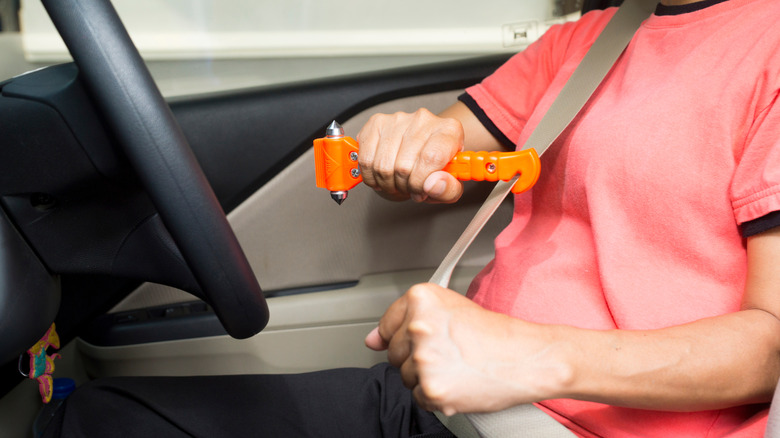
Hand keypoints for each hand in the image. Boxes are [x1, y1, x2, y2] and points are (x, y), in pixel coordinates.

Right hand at [356, 109, 463, 202]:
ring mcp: (398, 119)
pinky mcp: (377, 122)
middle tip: (409, 188)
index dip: (421, 182)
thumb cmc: (437, 168)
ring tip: (398, 182)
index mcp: (449, 131)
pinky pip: (365, 159)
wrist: (423, 151)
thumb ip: (449, 189)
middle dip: (404, 186)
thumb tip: (433, 185)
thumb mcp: (450, 186)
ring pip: (382, 165)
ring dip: (387, 183)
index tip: (420, 192)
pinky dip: (371, 176)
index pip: (431, 158)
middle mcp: (423, 120)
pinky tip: (383, 175)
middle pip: (403, 166)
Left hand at [365, 284, 570, 414]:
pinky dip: (437, 396)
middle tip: (450, 352)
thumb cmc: (496, 335)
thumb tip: (371, 340)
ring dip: (427, 377)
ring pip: (406, 378)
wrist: (526, 358)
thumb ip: (404, 321)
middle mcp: (418, 326)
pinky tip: (459, 382)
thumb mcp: (449, 310)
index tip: (421, 339)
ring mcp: (424, 359)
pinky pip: (419, 398)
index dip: (405, 335)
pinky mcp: (432, 389)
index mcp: (421, 299)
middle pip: (394, 354)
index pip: (387, 325)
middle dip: (417, 357)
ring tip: (457, 366)